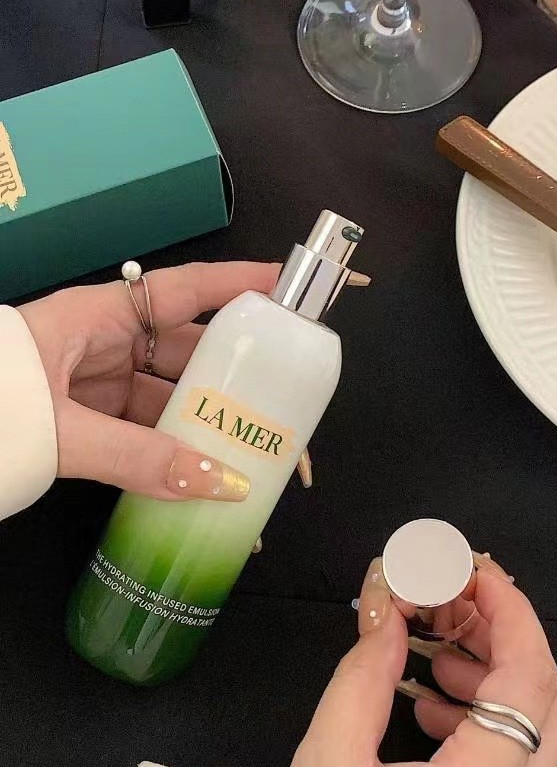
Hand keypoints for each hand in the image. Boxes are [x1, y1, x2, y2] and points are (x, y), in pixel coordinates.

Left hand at [19, 262, 278, 500]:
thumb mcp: (57, 428)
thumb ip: (133, 456)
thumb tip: (218, 482)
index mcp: (98, 317)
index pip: (182, 290)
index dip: (237, 284)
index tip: (288, 289)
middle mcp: (105, 344)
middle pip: (188, 352)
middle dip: (237, 376)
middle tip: (286, 399)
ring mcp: (97, 384)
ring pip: (169, 398)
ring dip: (207, 426)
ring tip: (253, 452)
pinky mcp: (88, 420)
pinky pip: (145, 432)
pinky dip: (174, 455)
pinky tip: (202, 477)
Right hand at [281, 564, 556, 766]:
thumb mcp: (330, 758)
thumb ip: (364, 672)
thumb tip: (385, 598)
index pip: (530, 676)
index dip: (509, 609)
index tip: (473, 568)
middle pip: (546, 696)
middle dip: (500, 635)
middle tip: (448, 603)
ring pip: (540, 730)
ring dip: (494, 676)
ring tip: (433, 656)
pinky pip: (522, 761)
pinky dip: (489, 718)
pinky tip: (432, 709)